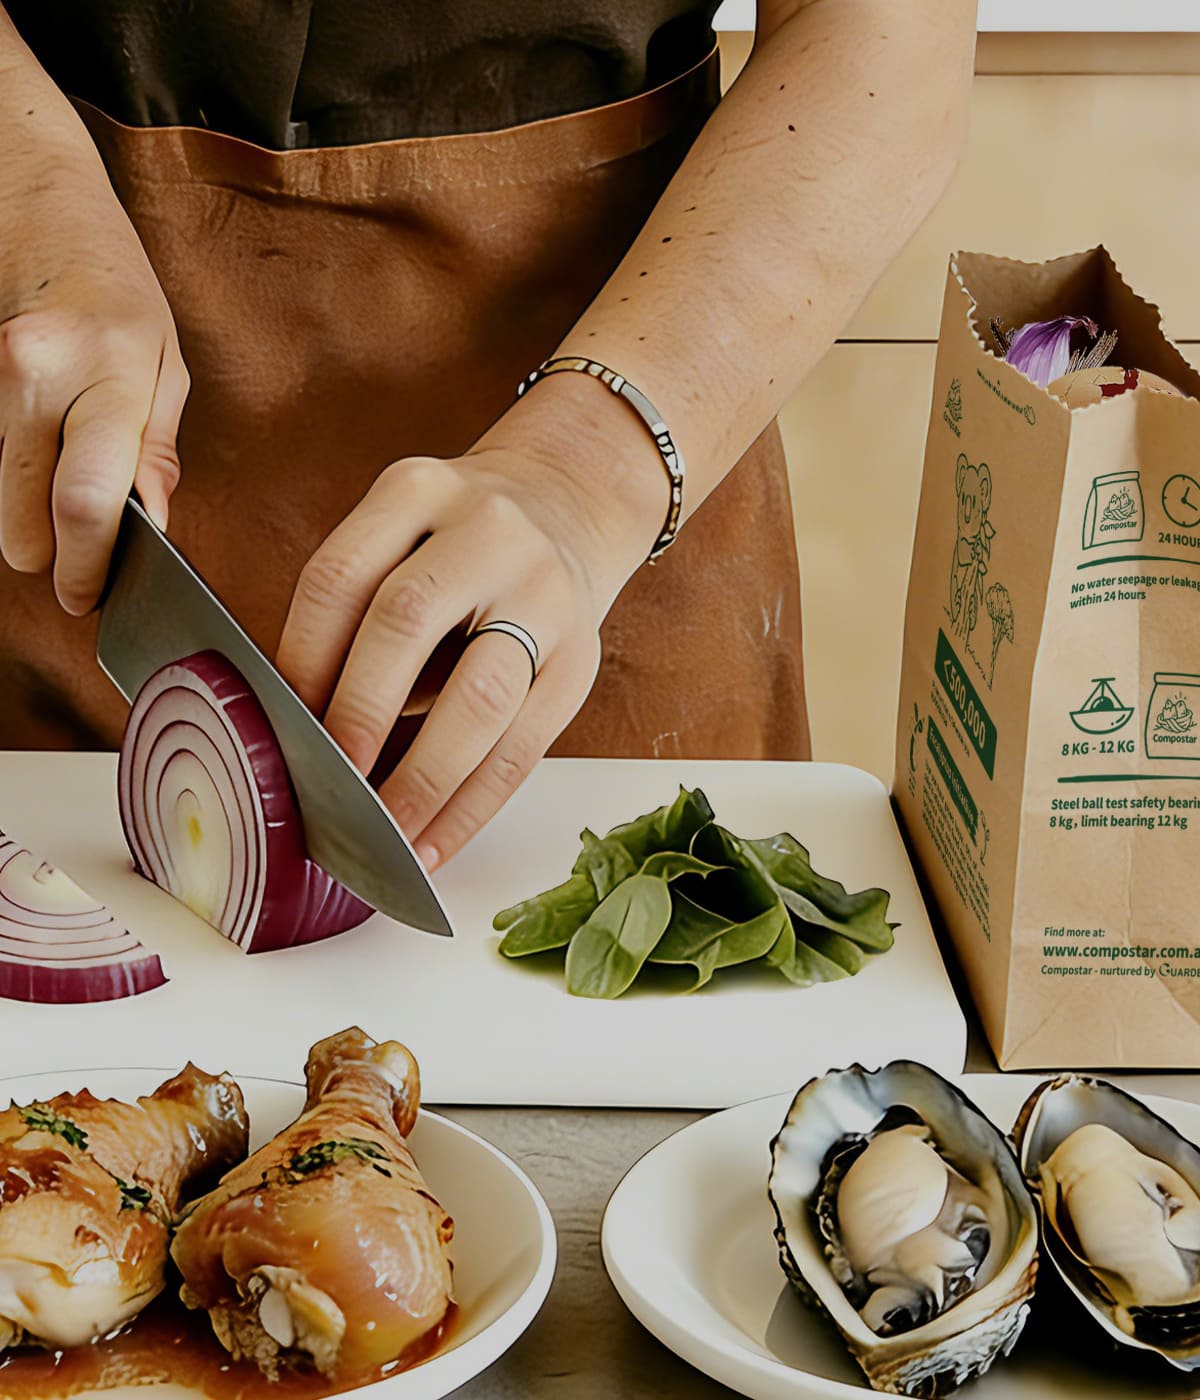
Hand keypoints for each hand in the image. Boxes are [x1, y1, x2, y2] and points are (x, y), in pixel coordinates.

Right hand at [0, 175, 187, 612]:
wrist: (35, 199)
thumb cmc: (116, 287)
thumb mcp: (166, 364)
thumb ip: (155, 452)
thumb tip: (149, 527)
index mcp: (109, 373)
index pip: (88, 502)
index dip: (86, 567)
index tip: (89, 596)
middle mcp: (35, 373)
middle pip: (25, 519)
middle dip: (51, 557)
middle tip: (76, 566)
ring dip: (26, 516)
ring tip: (61, 492)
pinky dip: (8, 478)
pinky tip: (35, 457)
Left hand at [277, 375, 665, 867]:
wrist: (569, 505)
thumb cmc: (457, 541)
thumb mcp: (401, 533)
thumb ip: (354, 610)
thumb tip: (296, 729)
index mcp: (419, 490)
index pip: (342, 575)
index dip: (304, 656)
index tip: (281, 723)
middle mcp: (487, 530)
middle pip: (407, 621)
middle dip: (360, 712)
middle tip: (328, 781)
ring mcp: (544, 592)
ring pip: (482, 694)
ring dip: (426, 776)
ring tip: (386, 831)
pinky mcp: (582, 657)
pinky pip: (525, 746)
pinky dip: (474, 804)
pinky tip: (437, 840)